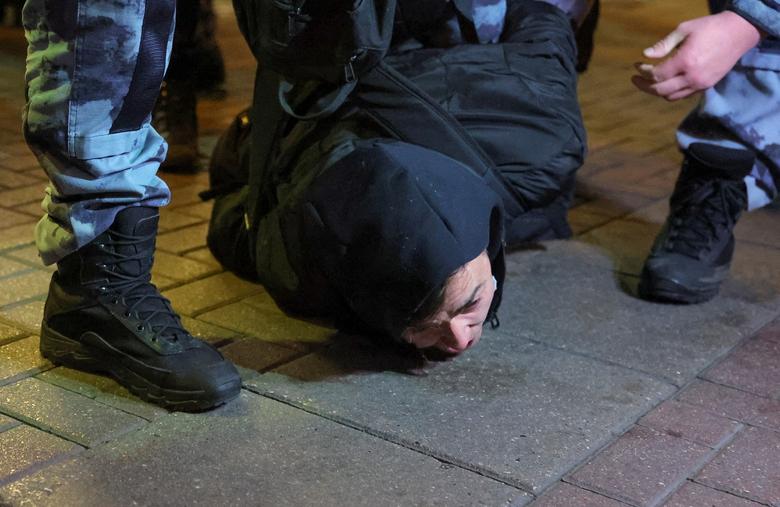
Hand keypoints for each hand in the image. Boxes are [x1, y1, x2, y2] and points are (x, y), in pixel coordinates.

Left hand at [631, 11, 761, 100]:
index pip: (656, 75)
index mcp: (686, 61)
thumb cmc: (710, 28)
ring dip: (656, 91)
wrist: (739, 33)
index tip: (636, 65)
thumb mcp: (684, 30)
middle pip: (660, 90)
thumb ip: (664, 44)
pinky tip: (665, 83)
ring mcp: (700, 84)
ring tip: (648, 82)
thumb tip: (646, 54)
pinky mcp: (706, 86)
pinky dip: (670, 92)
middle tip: (635, 79)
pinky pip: (683, 95)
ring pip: (671, 96)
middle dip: (644, 86)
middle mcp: (692, 77)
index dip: (643, 72)